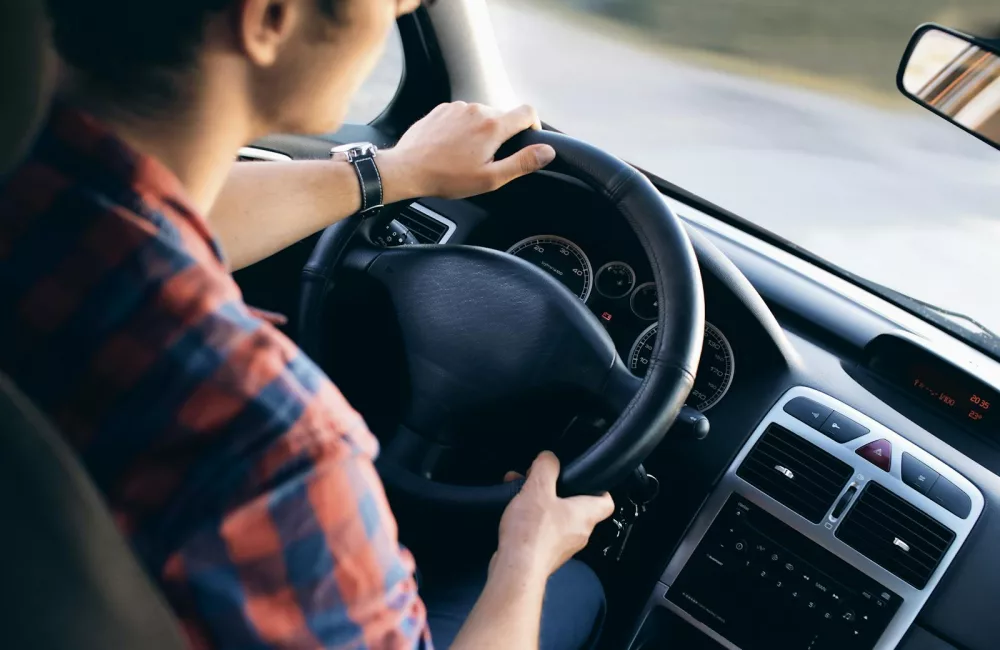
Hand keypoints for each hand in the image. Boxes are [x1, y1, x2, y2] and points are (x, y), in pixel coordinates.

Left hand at [378, 102, 556, 201]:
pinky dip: (463, 128)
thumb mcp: (490, 178)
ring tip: (466, 156)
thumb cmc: (447, 177)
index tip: (527, 141)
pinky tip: (452, 148)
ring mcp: (458, 107)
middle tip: (488, 160)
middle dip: (502, 136)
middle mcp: (477, 109)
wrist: (407, 169)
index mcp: (493, 125)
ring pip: (481, 116)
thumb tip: (547, 152)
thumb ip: (522, 163)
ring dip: (481, 132)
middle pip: (503, 116)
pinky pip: (462, 115)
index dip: (533, 126)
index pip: (528, 112)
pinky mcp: (442, 109)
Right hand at [492, 451, 614, 580]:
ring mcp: (563, 547)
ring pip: (556, 518)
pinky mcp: (545, 555)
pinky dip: (531, 521)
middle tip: (541, 481)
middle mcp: (579, 533)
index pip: (606, 501)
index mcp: (585, 515)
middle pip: (576, 507)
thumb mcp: (538, 488)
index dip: (599, 487)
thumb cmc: (532, 533)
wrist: (516, 570)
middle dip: (557, 491)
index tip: (586, 478)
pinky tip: (514, 513)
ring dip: (540, 504)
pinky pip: (542, 532)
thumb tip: (549, 457)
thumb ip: (546, 467)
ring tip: (521, 493)